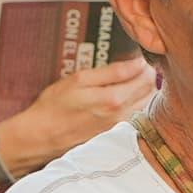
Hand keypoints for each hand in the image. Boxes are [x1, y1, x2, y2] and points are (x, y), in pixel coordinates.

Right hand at [8, 56, 159, 166]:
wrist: (41, 136)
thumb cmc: (55, 106)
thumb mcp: (79, 80)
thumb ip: (112, 71)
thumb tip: (138, 63)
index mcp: (115, 99)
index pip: (147, 76)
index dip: (145, 62)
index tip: (136, 55)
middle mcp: (122, 114)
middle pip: (151, 89)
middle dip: (147, 73)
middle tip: (133, 64)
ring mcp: (120, 125)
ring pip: (146, 101)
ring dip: (142, 87)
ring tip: (127, 77)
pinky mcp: (115, 131)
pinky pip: (136, 112)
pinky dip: (135, 100)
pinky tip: (121, 94)